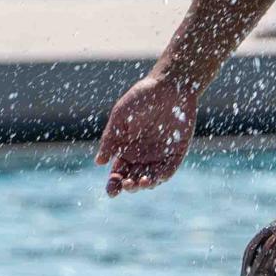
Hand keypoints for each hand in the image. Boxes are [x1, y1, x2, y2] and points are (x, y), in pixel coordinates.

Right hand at [96, 73, 197, 194]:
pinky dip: (163, 176)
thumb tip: (99, 162)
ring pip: (151, 178)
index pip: (117, 173)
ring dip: (145, 184)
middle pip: (133, 180)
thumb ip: (110, 138)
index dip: (113, 184)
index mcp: (126, 149)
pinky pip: (169, 169)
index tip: (112, 190)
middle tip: (127, 184)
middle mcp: (142, 155)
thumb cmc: (142, 97)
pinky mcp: (177, 151)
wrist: (170, 85)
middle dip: (129, 186)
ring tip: (141, 182)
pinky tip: (156, 177)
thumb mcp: (121, 115)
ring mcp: (159, 154)